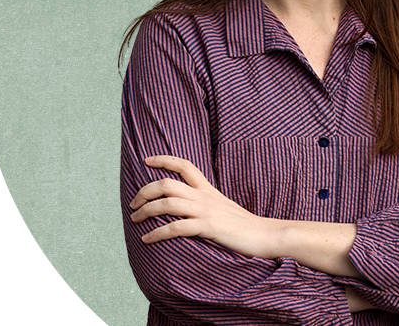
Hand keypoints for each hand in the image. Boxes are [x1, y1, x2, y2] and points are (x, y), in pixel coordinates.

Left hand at [129, 156, 272, 257]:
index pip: (184, 166)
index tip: (147, 160)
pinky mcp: (208, 227)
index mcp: (208, 189)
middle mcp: (204, 196)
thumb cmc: (244, 225)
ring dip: (146, 210)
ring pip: (167, 203)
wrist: (265, 234)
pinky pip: (176, 227)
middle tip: (133, 203)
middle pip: (167, 184)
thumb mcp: (224, 207)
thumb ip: (207, 203)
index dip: (164, 160)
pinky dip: (157, 232)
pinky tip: (147, 239)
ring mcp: (206, 211)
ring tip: (135, 219)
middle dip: (145, 191)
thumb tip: (190, 207)